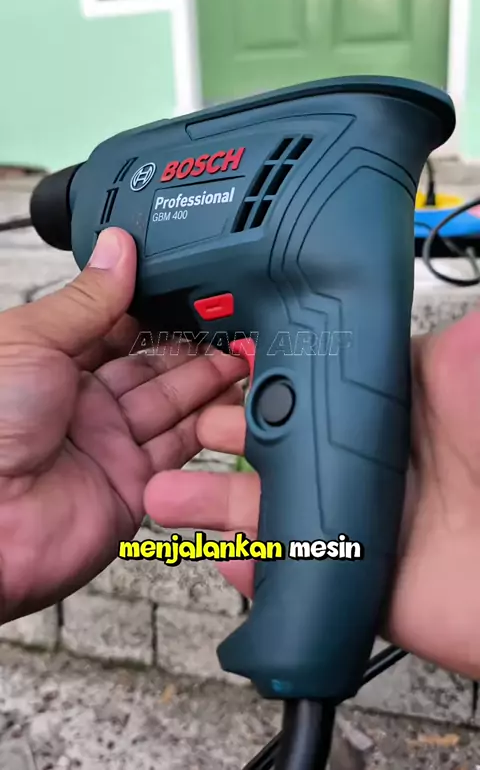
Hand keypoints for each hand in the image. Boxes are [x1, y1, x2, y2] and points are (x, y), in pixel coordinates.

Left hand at [0, 228, 246, 622]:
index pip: (117, 326)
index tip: (192, 287)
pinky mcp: (133, 483)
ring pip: (172, 402)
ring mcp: (109, 443)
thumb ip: (87, 300)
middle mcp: (82, 402)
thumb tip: (117, 248)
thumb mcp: (34, 340)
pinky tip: (231, 398)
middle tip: (229, 319)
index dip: (155, 308)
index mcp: (51, 361)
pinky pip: (179, 446)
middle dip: (190, 341)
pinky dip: (209, 424)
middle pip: (151, 363)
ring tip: (242, 351)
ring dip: (208, 378)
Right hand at [145, 311, 479, 679]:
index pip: (311, 378)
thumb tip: (414, 288)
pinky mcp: (347, 576)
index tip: (219, 358)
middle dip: (221, 429)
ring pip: (267, 504)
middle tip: (178, 421)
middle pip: (276, 439)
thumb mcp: (477, 378)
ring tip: (167, 490)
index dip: (262, 368)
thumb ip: (454, 343)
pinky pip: (285, 571)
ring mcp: (351, 517)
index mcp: (386, 407)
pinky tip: (217, 552)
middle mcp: (361, 458)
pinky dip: (248, 567)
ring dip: (213, 497)